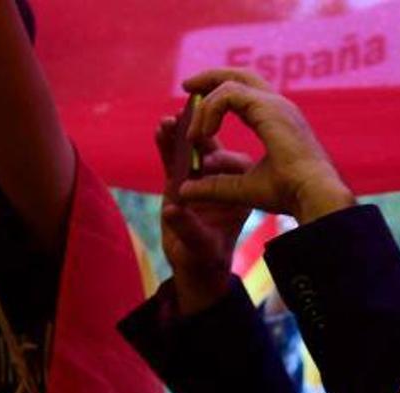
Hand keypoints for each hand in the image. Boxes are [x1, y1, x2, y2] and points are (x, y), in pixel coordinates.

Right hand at [155, 117, 252, 312]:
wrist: (195, 263)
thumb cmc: (205, 256)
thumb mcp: (200, 244)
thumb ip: (186, 227)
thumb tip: (171, 211)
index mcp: (240, 195)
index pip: (235, 171)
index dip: (220, 163)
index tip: (206, 161)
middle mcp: (224, 182)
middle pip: (212, 154)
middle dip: (198, 138)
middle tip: (187, 124)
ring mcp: (202, 179)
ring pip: (192, 153)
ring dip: (180, 137)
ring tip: (167, 122)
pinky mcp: (182, 180)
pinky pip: (175, 160)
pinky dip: (167, 146)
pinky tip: (159, 131)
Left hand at [176, 68, 354, 224]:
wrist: (312, 195)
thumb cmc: (289, 194)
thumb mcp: (244, 188)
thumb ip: (215, 186)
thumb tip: (183, 190)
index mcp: (279, 120)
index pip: (246, 93)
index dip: (219, 95)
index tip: (197, 103)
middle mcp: (280, 107)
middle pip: (241, 74)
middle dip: (211, 77)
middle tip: (188, 86)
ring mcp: (275, 104)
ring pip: (230, 82)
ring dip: (205, 104)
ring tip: (193, 131)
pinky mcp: (268, 107)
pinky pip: (227, 95)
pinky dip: (210, 111)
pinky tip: (204, 134)